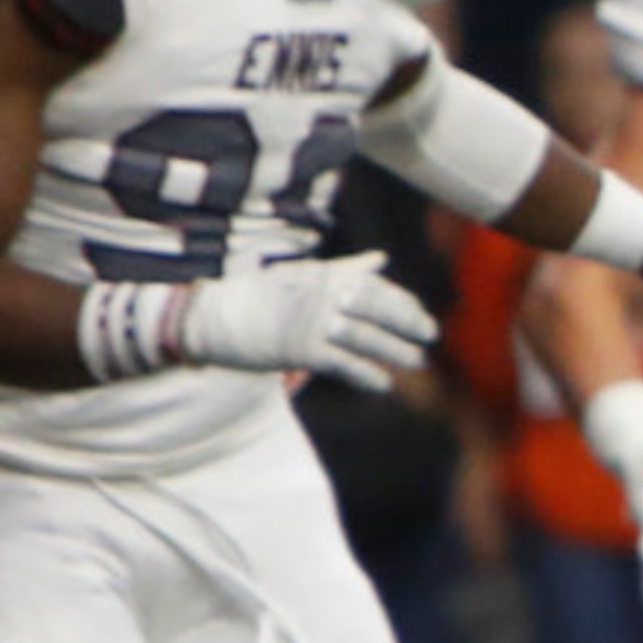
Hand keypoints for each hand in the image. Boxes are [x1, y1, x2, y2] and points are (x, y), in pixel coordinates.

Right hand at [176, 252, 436, 393]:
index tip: (420, 312)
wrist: (212, 317)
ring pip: (366, 338)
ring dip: (395, 350)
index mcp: (323, 275)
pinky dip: (366, 374)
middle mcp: (321, 295)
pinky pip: (343, 364)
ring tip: (417, 361)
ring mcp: (312, 323)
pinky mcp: (301, 350)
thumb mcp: (304, 274)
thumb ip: (347, 269)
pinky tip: (383, 383)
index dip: (402, 300)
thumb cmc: (260, 295)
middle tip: (430, 334)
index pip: (374, 286)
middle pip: (377, 309)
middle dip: (408, 322)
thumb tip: (382, 259)